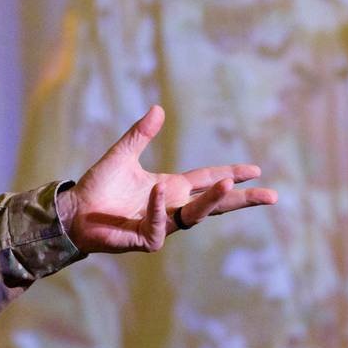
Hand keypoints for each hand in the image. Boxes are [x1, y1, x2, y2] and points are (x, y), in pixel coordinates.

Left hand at [55, 104, 275, 253]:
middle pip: (215, 205)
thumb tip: (158, 108)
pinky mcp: (146, 239)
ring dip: (211, 201)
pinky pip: (159, 225)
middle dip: (242, 200)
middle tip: (272, 196)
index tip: (256, 170)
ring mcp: (161, 224)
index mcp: (170, 187)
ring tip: (226, 184)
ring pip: (195, 216)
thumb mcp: (122, 154)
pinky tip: (156, 191)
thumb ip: (140, 134)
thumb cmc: (99, 185)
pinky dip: (158, 208)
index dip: (230, 174)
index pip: (207, 180)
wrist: (75, 211)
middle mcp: (171, 206)